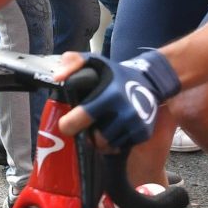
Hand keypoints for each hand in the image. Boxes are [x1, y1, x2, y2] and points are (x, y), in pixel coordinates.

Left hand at [55, 50, 181, 149]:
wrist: (149, 81)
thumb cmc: (115, 73)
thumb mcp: (94, 60)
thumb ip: (72, 62)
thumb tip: (58, 78)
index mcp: (110, 96)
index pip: (81, 119)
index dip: (69, 124)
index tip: (66, 123)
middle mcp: (124, 113)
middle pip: (95, 139)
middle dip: (88, 135)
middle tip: (87, 126)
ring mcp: (135, 125)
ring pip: (107, 145)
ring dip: (101, 139)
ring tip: (101, 126)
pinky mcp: (143, 134)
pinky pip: (120, 147)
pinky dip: (114, 142)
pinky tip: (113, 129)